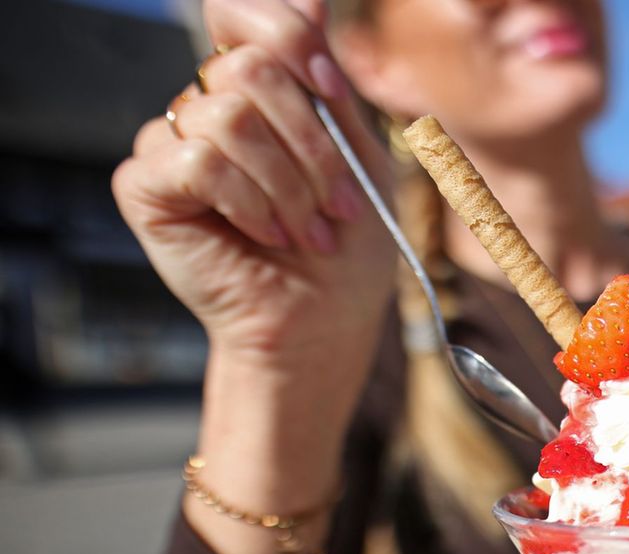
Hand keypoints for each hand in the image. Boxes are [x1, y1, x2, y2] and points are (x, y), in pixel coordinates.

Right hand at [113, 0, 393, 373]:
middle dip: (311, 142)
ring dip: (288, 183)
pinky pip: (197, 158)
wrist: (322, 321)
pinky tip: (265, 235)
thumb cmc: (346, 246)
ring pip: (229, 114)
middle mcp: (205, 105)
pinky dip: (248, 201)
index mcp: (256, 90)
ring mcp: (169, 142)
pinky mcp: (144, 185)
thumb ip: (327, 81)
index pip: (245, 15)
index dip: (291, 39)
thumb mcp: (358, 153)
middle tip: (337, 204)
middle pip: (249, 66)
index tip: (332, 91)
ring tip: (306, 230)